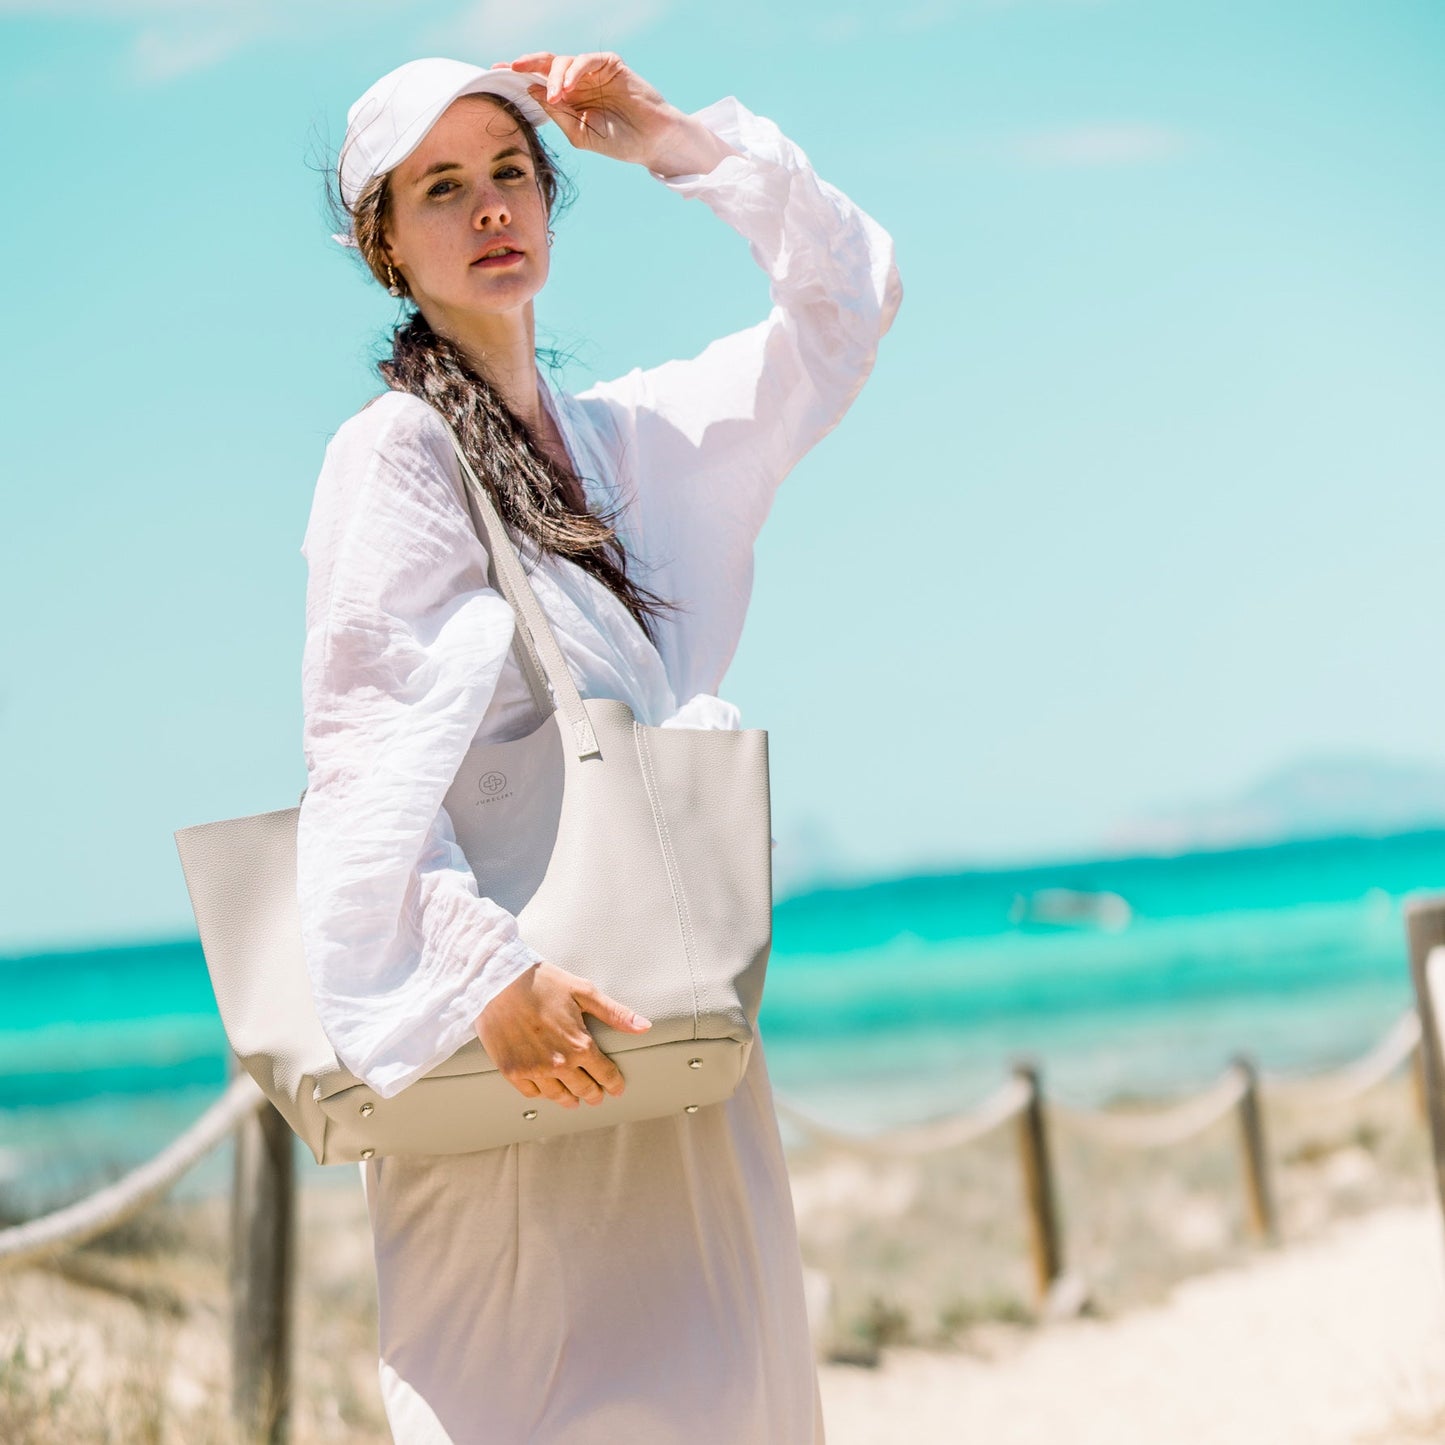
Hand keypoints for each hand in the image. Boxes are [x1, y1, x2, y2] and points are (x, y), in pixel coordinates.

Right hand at [476, 959, 652, 1108]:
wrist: (497, 982)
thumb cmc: (541, 982)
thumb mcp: (583, 992)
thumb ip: (615, 1013)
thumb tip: (643, 1026)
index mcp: (579, 1045)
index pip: (605, 1074)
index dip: (614, 1083)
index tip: (616, 1087)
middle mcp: (558, 1063)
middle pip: (583, 1089)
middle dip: (593, 1093)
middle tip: (597, 1095)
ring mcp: (534, 1070)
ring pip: (558, 1096)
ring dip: (569, 1099)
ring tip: (574, 1099)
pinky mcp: (512, 1071)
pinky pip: (532, 1093)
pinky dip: (542, 1093)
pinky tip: (546, 1089)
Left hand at [490, 52, 689, 169]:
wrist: (652, 142)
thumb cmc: (619, 142)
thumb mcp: (579, 133)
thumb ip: (555, 112)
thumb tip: (530, 90)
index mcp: (569, 99)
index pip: (539, 81)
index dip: (519, 75)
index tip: (497, 72)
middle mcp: (578, 82)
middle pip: (546, 64)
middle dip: (526, 64)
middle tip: (512, 69)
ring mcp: (594, 72)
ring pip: (563, 61)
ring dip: (554, 77)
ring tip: (556, 97)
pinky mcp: (610, 64)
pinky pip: (585, 60)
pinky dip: (573, 71)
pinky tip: (567, 88)